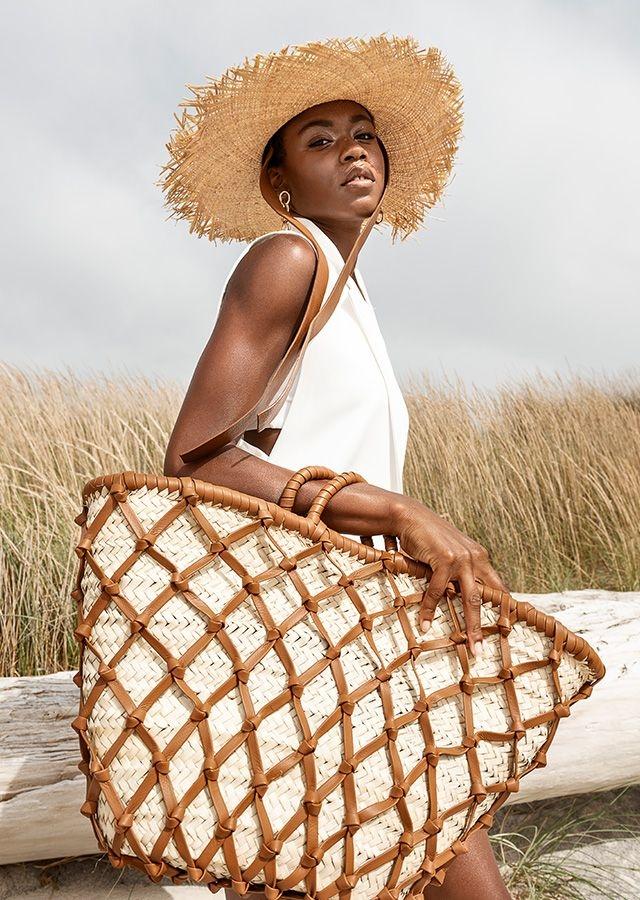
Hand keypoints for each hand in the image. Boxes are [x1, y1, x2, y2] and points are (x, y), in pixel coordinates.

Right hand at [392, 498, 511, 657]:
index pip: (496, 586)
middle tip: (484, 648)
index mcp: (479, 557)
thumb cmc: (428, 537)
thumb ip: (458, 570)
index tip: (508, 627)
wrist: (410, 516)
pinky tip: (424, 623)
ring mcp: (462, 558)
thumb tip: (459, 593)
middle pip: (485, 597)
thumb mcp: (449, 553)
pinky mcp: (445, 559)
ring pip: (469, 599)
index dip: (503, 606)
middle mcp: (475, 557)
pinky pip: (438, 590)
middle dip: (485, 625)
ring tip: (470, 646)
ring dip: (470, 626)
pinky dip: (430, 608)